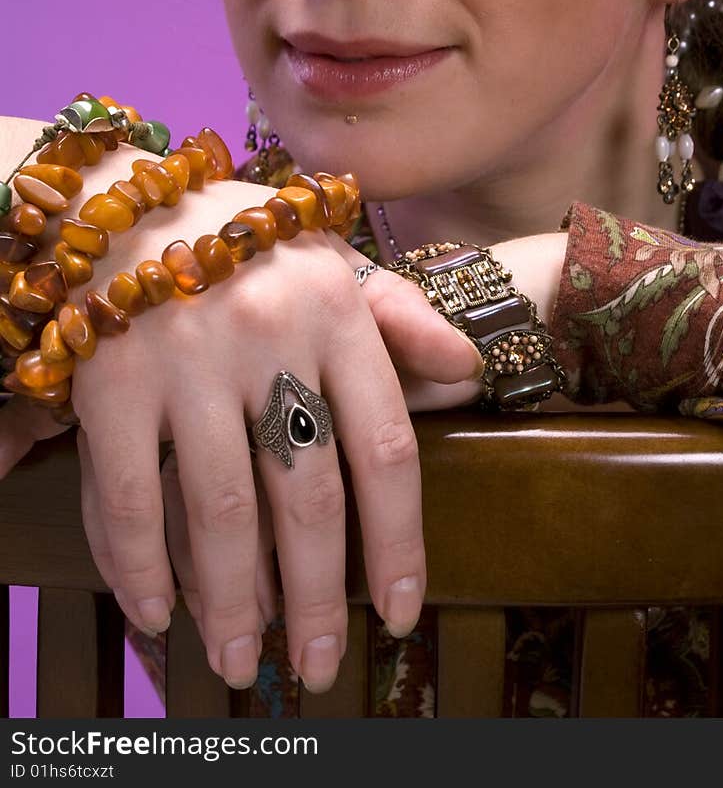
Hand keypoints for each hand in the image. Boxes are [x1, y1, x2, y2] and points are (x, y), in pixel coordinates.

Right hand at [22, 143, 483, 693]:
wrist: (121, 201)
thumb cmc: (243, 242)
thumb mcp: (331, 257)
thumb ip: (401, 315)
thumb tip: (469, 373)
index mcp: (336, 307)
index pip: (386, 446)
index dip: (399, 542)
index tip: (401, 611)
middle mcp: (268, 333)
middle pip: (308, 495)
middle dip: (318, 598)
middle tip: (317, 665)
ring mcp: (185, 358)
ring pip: (222, 511)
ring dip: (234, 603)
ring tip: (242, 660)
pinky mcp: (109, 378)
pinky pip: (129, 496)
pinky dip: (140, 568)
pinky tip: (158, 614)